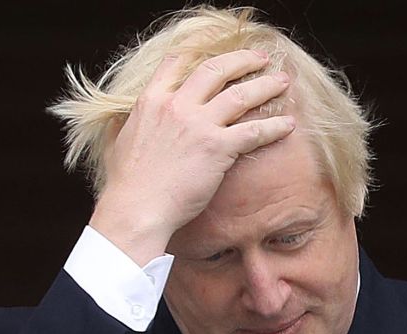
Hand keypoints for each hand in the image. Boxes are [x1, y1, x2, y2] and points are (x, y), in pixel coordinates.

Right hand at [89, 50, 294, 265]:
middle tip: (261, 58)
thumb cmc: (127, 184)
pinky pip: (254, 131)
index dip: (200, 51)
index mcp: (151, 101)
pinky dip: (274, 126)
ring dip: (265, 86)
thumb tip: (122, 123)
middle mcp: (176, 105)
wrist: (137, 208)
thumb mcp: (118, 142)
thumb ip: (125, 126)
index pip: (177, 62)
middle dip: (242, 59)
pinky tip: (288, 125)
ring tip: (282, 82)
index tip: (218, 52)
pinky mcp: (217, 147)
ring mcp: (198, 124)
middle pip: (215, 69)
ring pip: (240, 95)